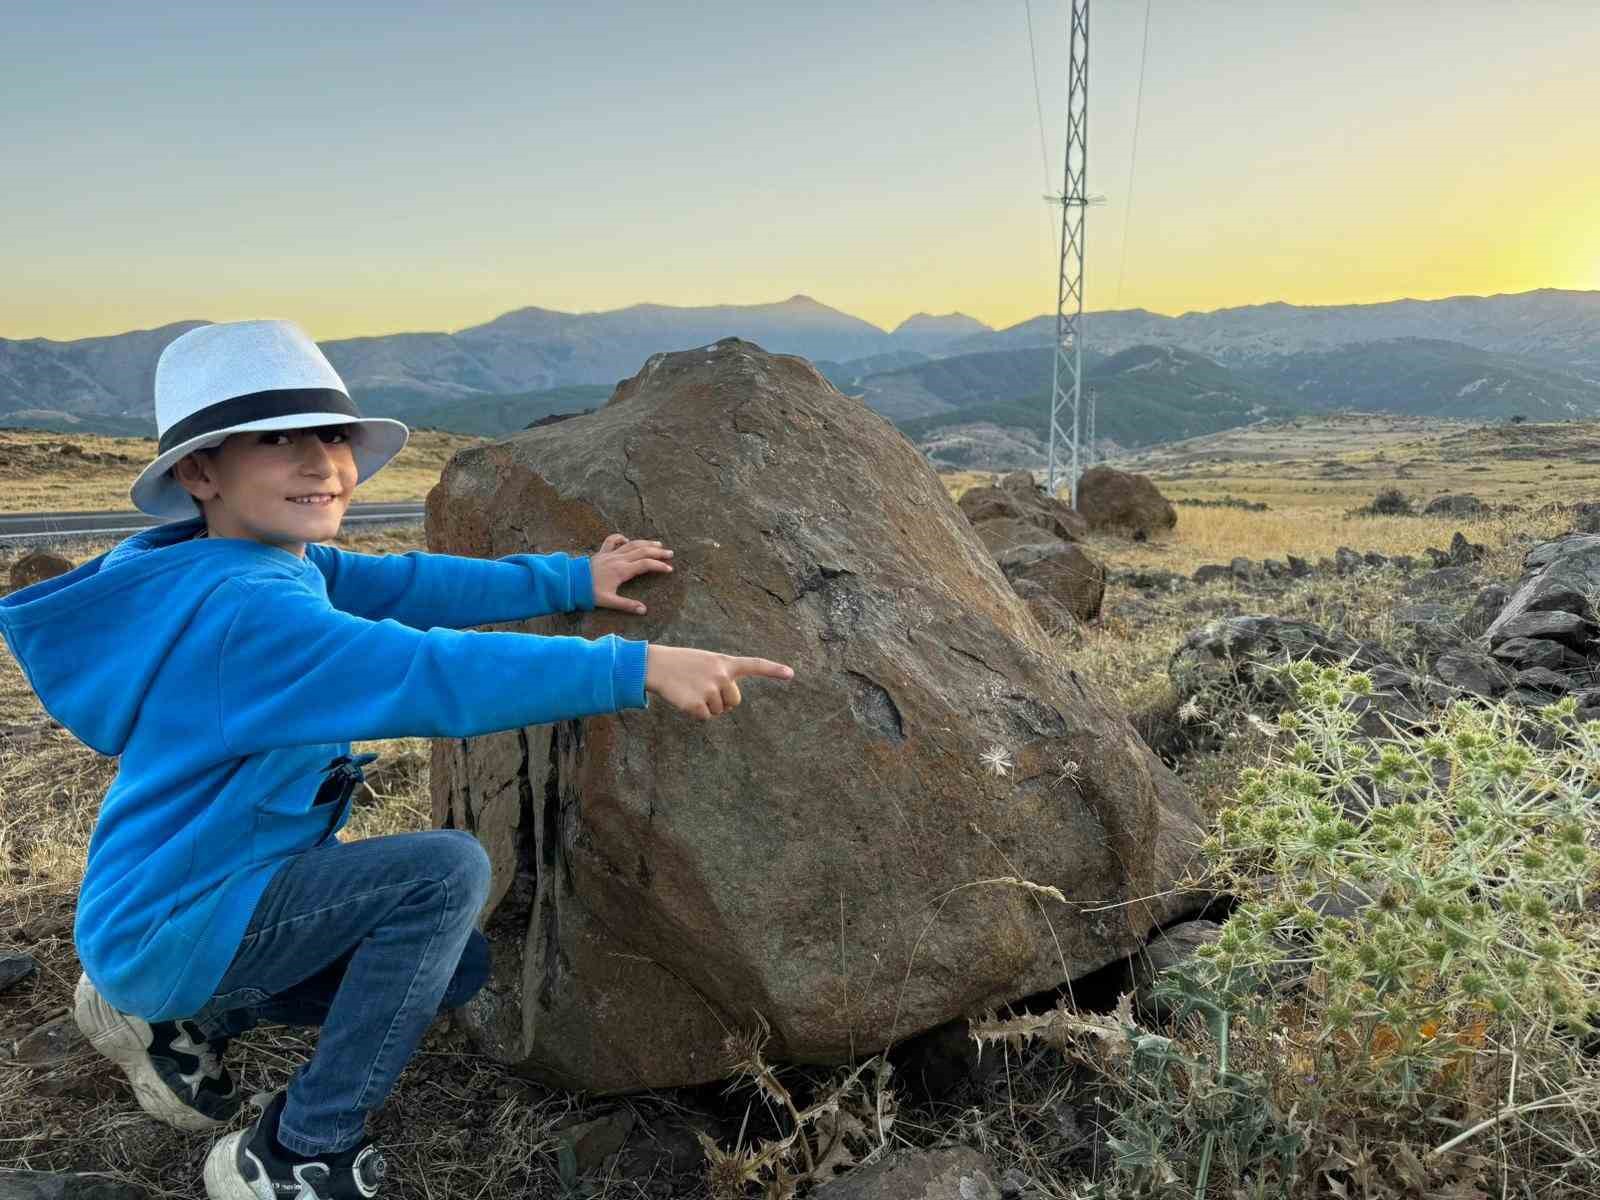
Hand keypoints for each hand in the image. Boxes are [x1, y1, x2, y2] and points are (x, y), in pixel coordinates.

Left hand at [591, 533, 673, 613]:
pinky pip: (612, 540)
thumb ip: (627, 605)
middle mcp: (618, 559)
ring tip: (658, 543)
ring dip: (646, 543)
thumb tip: (643, 610)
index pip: (645, 564)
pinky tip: (627, 539)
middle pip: (642, 551)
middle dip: (658, 551)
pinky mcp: (601, 553)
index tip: (669, 569)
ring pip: (631, 544)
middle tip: (670, 553)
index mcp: (622, 570)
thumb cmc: (589, 592)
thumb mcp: (608, 601)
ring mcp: (610, 554)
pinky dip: (621, 538)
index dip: (659, 566)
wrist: (570, 582)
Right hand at [644, 645, 794, 720]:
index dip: (773, 670)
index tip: (791, 674)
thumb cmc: (684, 664)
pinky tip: (686, 699)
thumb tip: (730, 703)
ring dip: (707, 706)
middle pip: (734, 702)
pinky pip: (706, 718)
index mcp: (725, 662)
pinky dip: (696, 713)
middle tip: (703, 688)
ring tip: (692, 690)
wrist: (656, 665)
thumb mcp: (707, 662)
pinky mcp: (696, 704)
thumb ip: (724, 675)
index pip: (754, 664)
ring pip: (719, 711)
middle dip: (722, 701)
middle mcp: (721, 675)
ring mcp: (709, 690)